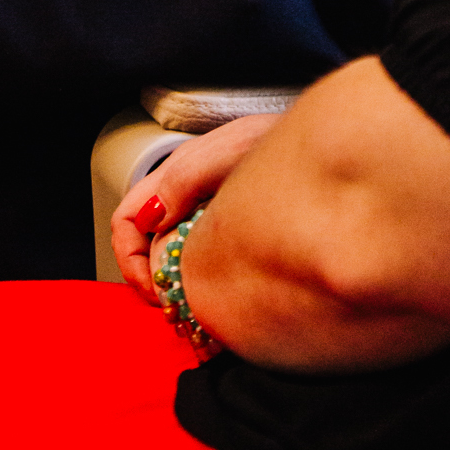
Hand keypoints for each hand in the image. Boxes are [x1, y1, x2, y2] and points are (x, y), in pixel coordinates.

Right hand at [111, 114, 280, 301]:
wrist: (322, 145)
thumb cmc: (279, 140)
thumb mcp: (231, 151)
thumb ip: (186, 178)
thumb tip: (149, 219)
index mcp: (175, 175)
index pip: (127, 220)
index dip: (130, 259)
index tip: (154, 288)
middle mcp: (185, 197)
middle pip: (147, 248)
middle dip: (155, 283)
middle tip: (179, 308)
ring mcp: (207, 215)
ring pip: (173, 259)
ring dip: (179, 288)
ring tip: (199, 309)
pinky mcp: (230, 231)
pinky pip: (202, 264)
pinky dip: (204, 286)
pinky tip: (222, 297)